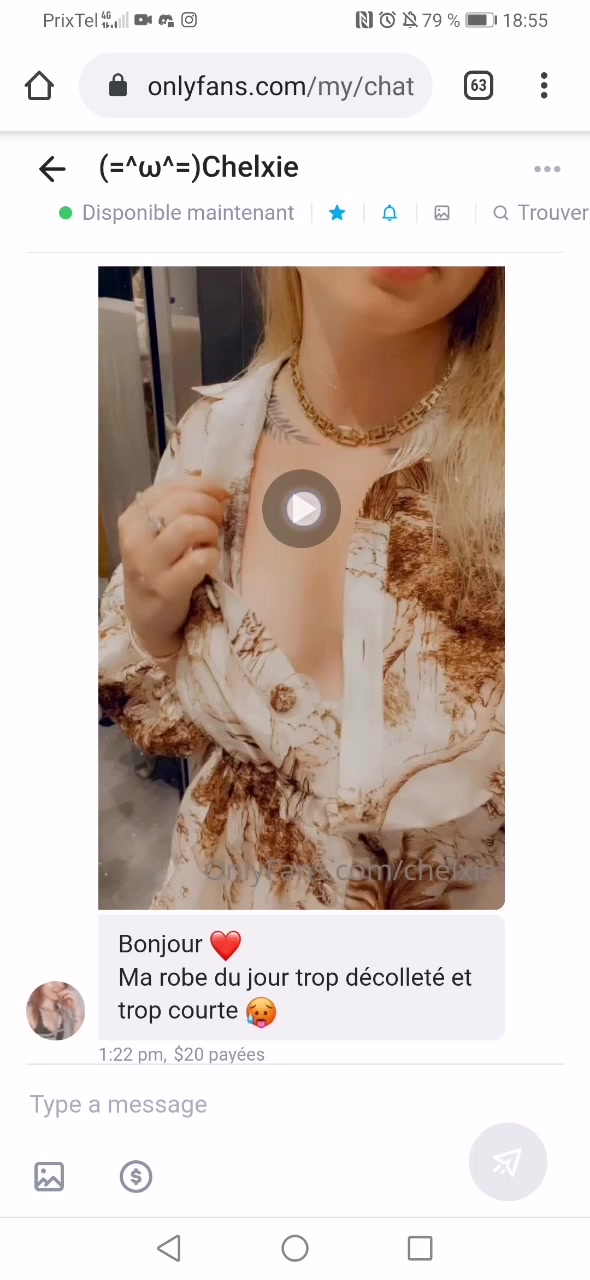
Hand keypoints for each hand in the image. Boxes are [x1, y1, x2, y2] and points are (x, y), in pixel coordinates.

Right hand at [118, 474, 227, 658]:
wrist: (149, 618)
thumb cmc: (159, 569)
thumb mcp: (155, 534)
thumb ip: (175, 507)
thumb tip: (208, 481)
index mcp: (132, 517)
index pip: (171, 486)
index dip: (204, 486)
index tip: (221, 495)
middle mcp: (134, 538)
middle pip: (183, 503)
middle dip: (211, 507)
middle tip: (219, 521)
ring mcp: (147, 564)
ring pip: (189, 526)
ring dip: (210, 530)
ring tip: (211, 542)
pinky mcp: (165, 587)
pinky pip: (200, 559)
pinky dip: (213, 556)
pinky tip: (210, 561)